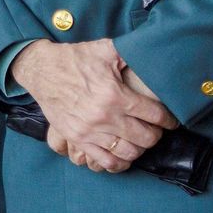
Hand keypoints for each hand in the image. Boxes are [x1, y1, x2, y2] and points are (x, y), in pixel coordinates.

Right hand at [11, 38, 178, 172]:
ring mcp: (89, 131)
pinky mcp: (77, 139)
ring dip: (139, 148)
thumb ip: (132, 53)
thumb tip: (155, 54)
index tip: (171, 121)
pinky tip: (123, 154)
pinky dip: (119, 163)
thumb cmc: (76, 59)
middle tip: (155, 129)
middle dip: (156, 134)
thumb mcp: (106, 49)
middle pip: (146, 137)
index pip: (155, 115)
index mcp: (115, 95)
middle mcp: (104, 116)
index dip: (168, 120)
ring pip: (128, 152)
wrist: (42, 70)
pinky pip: (104, 161)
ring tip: (139, 140)